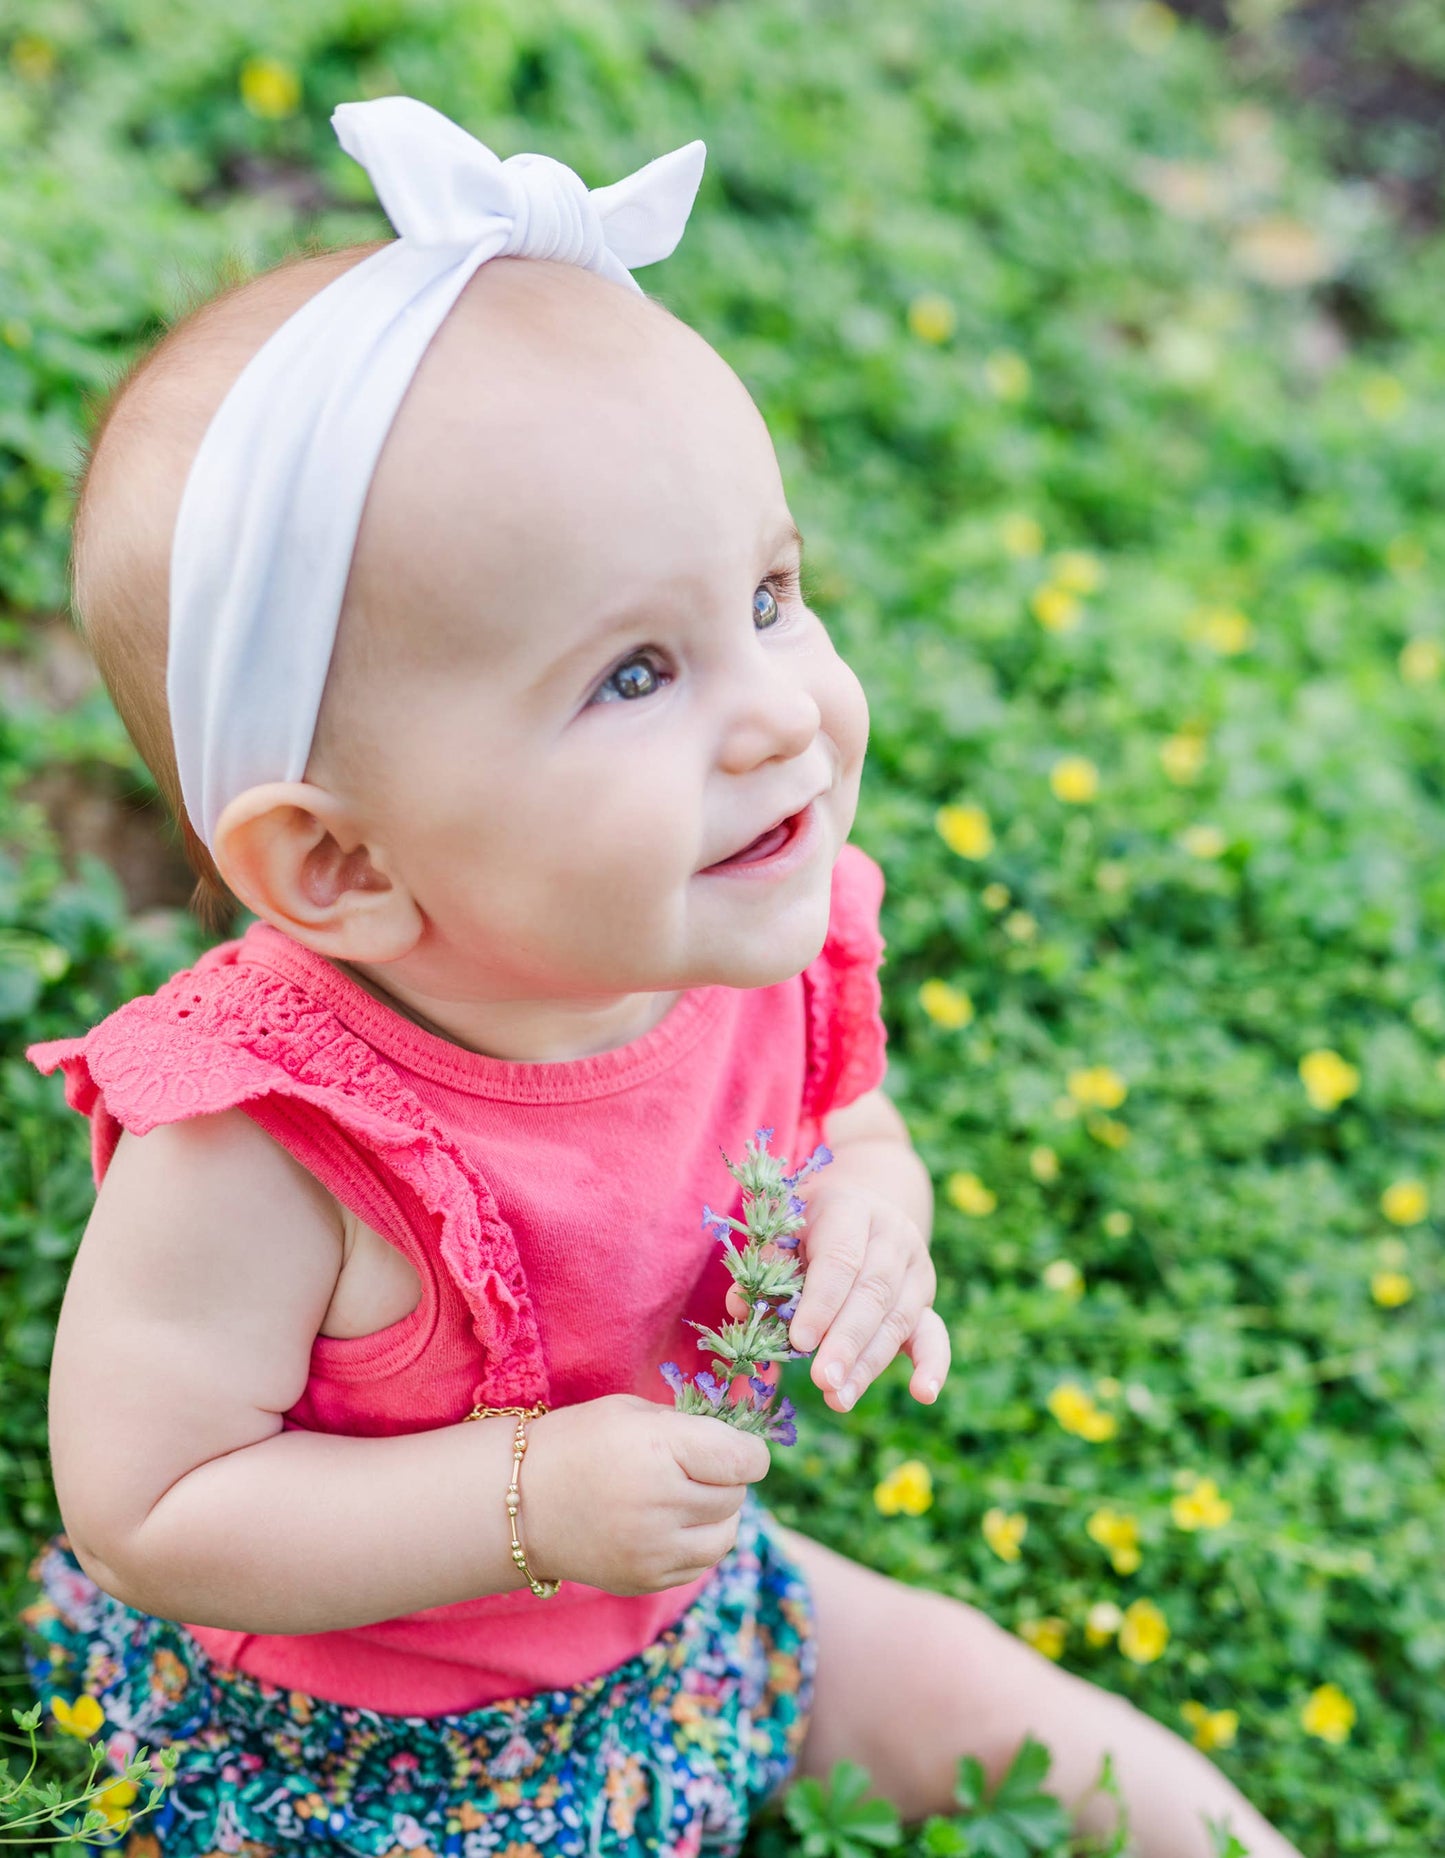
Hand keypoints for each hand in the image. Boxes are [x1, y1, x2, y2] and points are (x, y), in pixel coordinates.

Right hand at [521, 1393, 770, 1596]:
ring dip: (720, 1514)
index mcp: (659, 1450)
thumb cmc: (578, 1442)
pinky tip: (673, 1523)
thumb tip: (740, 1443)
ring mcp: (653, 1552)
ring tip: (691, 1497)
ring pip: (726, 1535)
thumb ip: (689, 1427)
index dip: (748, 1450)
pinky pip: (700, 1564)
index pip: (744, 1460)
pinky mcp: (645, 1581)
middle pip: (736, 1496)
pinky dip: (698, 1543)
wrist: (518, 1502)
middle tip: (699, 1467)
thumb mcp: (632, 1412)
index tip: (736, 1445)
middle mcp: (660, 1506)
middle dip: (728, 1478)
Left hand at [775, 1181, 950, 1412]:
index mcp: (851, 1209)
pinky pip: (935, 1333)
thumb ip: (764, 1264)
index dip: (821, 1302)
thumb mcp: (783, 1227)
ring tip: (838, 1399)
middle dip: (846, 1341)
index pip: (841, 1259)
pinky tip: (923, 1394)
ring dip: (868, 1364)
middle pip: (873, 1293)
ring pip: (897, 1320)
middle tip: (823, 1380)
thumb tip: (739, 1307)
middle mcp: (892, 1236)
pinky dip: (933, 1365)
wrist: (861, 1206)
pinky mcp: (926, 1300)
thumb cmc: (809, 1223)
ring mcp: (916, 1268)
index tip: (799, 1342)